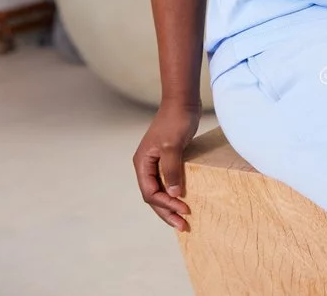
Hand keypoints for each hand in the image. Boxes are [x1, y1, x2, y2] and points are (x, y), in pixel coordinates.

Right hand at [133, 99, 201, 230]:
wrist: (183, 100)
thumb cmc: (176, 119)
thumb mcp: (173, 145)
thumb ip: (171, 169)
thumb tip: (172, 195)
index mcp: (142, 162)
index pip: (150, 192)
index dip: (165, 205)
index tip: (183, 210)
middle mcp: (146, 165)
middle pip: (154, 196)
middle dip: (167, 212)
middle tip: (183, 225)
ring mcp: (156, 162)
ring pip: (160, 191)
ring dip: (171, 205)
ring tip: (184, 219)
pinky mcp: (168, 159)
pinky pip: (168, 181)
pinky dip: (175, 193)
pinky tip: (184, 200)